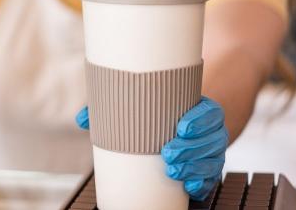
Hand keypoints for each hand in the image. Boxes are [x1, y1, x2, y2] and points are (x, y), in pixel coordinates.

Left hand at [75, 97, 226, 200]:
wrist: (184, 128)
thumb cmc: (160, 115)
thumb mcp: (142, 107)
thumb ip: (112, 109)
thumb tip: (83, 119)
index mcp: (199, 110)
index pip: (208, 112)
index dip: (199, 120)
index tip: (181, 128)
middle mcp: (210, 132)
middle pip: (211, 141)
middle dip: (191, 149)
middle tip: (167, 154)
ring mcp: (212, 153)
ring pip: (212, 161)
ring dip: (194, 168)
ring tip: (172, 171)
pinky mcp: (209, 171)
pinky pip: (211, 180)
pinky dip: (202, 184)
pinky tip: (190, 187)